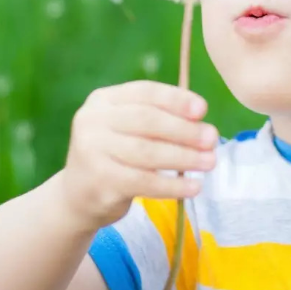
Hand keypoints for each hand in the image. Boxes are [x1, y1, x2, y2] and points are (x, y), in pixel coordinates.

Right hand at [57, 80, 217, 232]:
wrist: (78, 196)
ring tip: (209, 162)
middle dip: (184, 130)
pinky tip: (193, 187)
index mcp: (103, 100)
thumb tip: (200, 120)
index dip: (176, 99)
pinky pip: (144, 182)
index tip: (203, 110)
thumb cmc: (116, 156)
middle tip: (212, 139)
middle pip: (147, 120)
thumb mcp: (129, 129)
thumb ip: (158, 119)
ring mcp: (92, 151)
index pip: (144, 92)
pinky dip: (173, 186)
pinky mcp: (99, 181)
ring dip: (184, 158)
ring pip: (147, 153)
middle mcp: (93, 121)